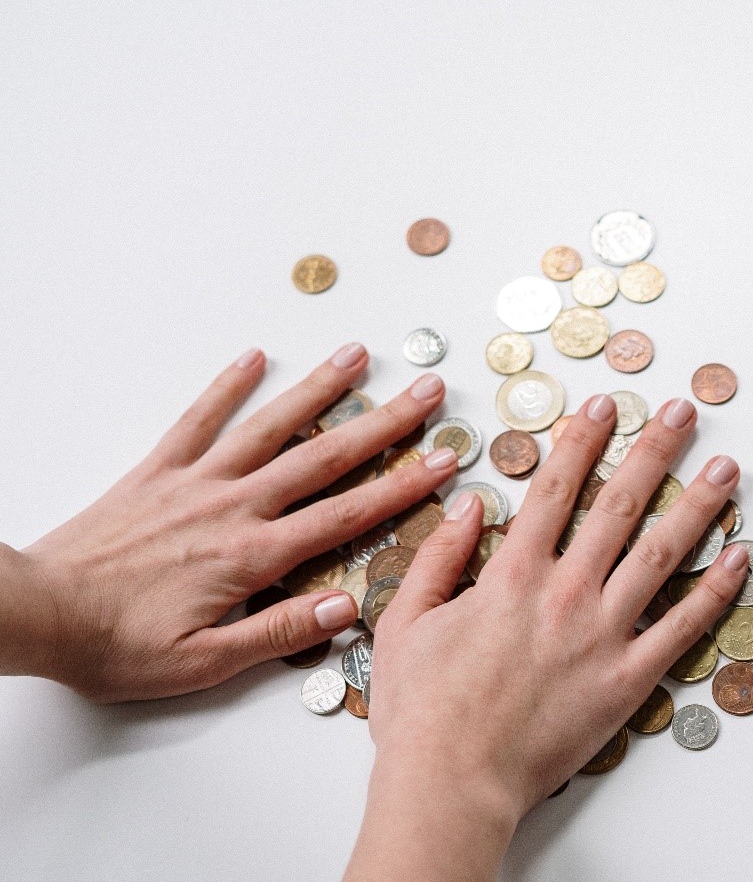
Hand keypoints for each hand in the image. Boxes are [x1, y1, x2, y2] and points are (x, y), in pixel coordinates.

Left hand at [1, 343, 459, 701]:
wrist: (36, 611)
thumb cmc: (116, 646)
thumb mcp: (203, 662)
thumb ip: (277, 633)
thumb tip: (345, 608)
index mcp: (252, 556)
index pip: (346, 516)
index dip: (403, 486)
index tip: (445, 460)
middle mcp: (234, 507)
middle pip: (325, 457)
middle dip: (384, 423)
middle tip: (428, 392)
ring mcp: (196, 481)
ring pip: (271, 426)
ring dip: (319, 389)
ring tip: (357, 356)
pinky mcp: (158, 471)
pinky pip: (198, 419)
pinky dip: (227, 385)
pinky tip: (254, 357)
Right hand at [345, 393, 746, 881]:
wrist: (452, 785)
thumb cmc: (424, 713)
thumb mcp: (405, 623)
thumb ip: (438, 557)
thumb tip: (468, 504)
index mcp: (513, 575)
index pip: (557, 487)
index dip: (583, 439)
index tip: (605, 405)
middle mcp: (566, 593)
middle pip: (621, 504)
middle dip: (655, 450)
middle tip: (682, 412)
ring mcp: (604, 635)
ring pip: (663, 554)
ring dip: (700, 505)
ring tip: (727, 469)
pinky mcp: (629, 679)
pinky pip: (684, 627)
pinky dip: (716, 591)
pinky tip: (739, 559)